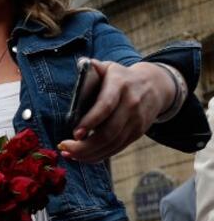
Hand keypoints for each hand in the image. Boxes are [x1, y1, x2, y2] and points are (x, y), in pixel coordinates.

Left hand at [58, 60, 173, 162]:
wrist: (155, 86)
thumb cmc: (121, 77)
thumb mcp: (109, 67)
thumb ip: (93, 66)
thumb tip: (82, 64)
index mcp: (120, 85)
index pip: (106, 106)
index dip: (90, 121)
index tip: (75, 133)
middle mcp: (131, 104)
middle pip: (108, 132)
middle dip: (85, 145)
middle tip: (64, 147)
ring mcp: (136, 121)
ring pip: (112, 144)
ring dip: (89, 154)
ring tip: (69, 153)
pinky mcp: (137, 133)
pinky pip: (117, 148)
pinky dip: (98, 155)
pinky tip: (82, 156)